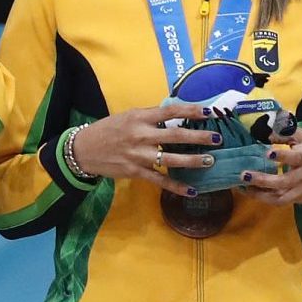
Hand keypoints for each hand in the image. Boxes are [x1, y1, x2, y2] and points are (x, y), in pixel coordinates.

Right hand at [65, 103, 220, 196]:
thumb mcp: (128, 117)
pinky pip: (160, 180)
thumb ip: (150, 117)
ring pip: (171, 158)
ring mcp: (139, 155)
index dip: (190, 110)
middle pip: (175, 135)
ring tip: (210, 160)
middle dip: (199, 136)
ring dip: (193, 160)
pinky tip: (192, 190)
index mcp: (139, 118)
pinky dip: (176, 186)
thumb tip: (177, 116)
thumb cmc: (108, 130)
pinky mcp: (136, 172)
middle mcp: (141, 136)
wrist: (83, 150)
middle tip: (217, 138)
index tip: (209, 110)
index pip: (170, 111)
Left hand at [241, 127, 301, 206]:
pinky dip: (268, 199)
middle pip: (283, 182)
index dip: (281, 155)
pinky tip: (254, 193)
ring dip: (260, 195)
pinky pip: (283, 202)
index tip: (267, 152)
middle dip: (262, 180)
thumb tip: (266, 131)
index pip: (294, 157)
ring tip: (243, 188)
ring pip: (281, 198)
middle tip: (244, 175)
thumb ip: (287, 134)